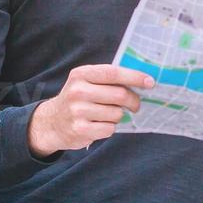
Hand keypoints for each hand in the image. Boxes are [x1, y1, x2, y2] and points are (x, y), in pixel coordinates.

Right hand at [28, 64, 154, 157]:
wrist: (51, 123)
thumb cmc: (77, 99)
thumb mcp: (86, 82)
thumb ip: (108, 79)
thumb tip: (142, 80)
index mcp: (81, 74)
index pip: (113, 73)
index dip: (134, 77)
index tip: (150, 82)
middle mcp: (77, 91)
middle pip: (119, 95)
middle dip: (133, 100)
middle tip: (136, 104)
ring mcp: (77, 111)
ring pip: (117, 114)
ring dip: (118, 116)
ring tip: (106, 114)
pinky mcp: (80, 130)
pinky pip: (109, 129)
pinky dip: (109, 128)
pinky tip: (98, 125)